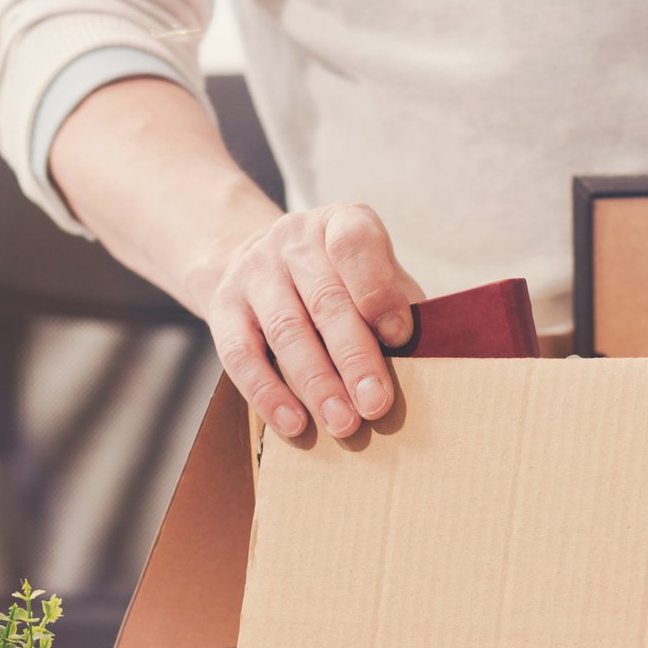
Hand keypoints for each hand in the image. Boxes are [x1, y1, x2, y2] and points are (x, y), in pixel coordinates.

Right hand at [191, 203, 424, 439]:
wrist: (251, 258)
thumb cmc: (336, 279)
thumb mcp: (372, 272)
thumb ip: (397, 303)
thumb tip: (424, 359)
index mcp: (340, 223)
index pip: (355, 243)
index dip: (378, 290)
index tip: (399, 336)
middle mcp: (293, 239)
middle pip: (325, 300)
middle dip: (355, 357)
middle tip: (376, 404)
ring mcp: (253, 271)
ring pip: (286, 330)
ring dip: (317, 383)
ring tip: (343, 423)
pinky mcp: (223, 306)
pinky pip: (241, 354)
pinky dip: (268, 393)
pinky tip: (294, 423)